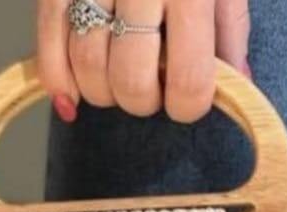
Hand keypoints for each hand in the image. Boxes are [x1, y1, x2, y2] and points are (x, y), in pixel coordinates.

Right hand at [37, 0, 250, 124]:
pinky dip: (59, 82)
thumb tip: (237, 85)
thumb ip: (230, 30)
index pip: (188, 80)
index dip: (188, 106)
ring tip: (119, 78)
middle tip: (151, 88)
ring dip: (105, 94)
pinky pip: (49, 49)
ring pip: (90, 72)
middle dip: (143, 102)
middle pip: (133, 84)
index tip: (186, 100)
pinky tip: (72, 98)